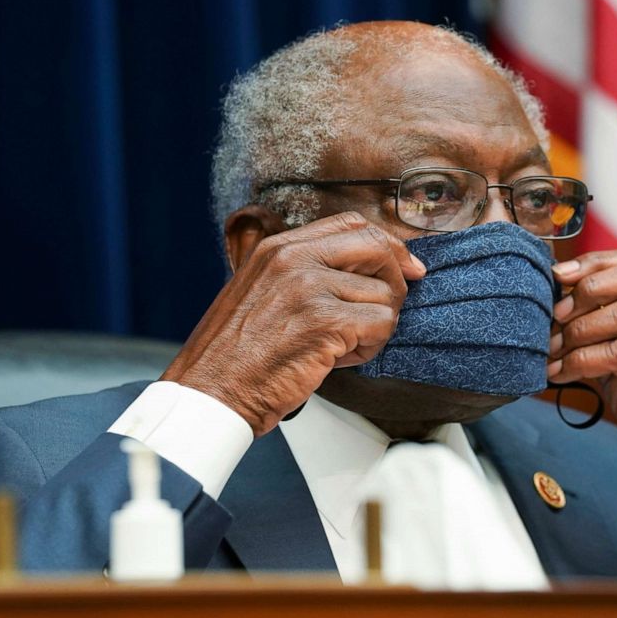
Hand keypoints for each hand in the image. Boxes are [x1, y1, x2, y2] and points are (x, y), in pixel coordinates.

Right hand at [161, 212, 425, 437]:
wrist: (211, 393)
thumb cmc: (235, 355)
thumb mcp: (262, 292)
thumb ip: (305, 272)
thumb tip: (363, 269)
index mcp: (279, 247)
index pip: (353, 224)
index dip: (388, 245)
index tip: (405, 267)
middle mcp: (294, 258)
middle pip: (377, 247)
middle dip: (394, 280)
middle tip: (385, 311)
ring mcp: (309, 287)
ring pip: (384, 294)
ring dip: (375, 326)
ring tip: (342, 346)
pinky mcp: (324, 321)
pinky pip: (381, 324)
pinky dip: (369, 348)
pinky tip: (339, 359)